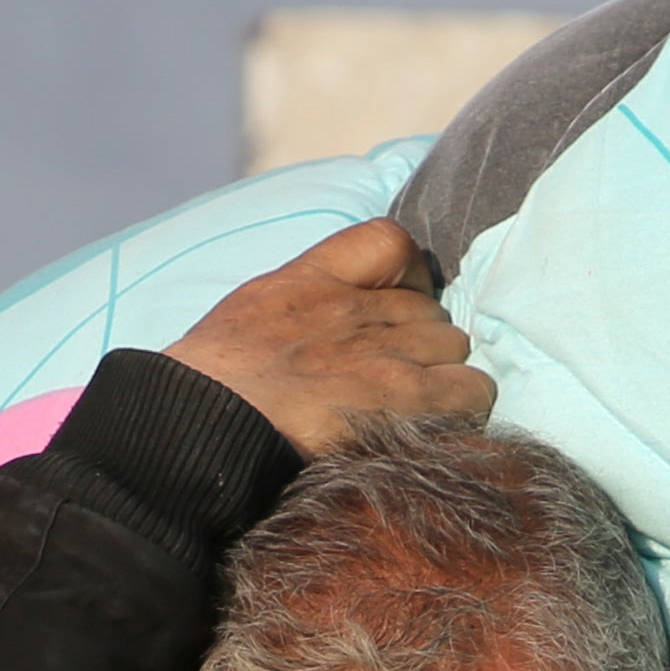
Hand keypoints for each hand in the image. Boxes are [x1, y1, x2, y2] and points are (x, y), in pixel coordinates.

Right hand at [168, 220, 491, 458]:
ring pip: (454, 346)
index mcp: (309, 281)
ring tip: (414, 412)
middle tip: (395, 385)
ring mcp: (384, 351)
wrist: (197, 428)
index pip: (389, 242)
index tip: (392, 311)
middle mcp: (354, 308)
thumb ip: (292, 315)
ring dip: (442, 378)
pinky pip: (472, 390)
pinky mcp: (404, 396)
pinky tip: (439, 428)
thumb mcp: (244, 322)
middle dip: (420, 345)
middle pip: (429, 309)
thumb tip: (313, 338)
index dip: (405, 276)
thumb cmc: (206, 393)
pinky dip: (464, 408)